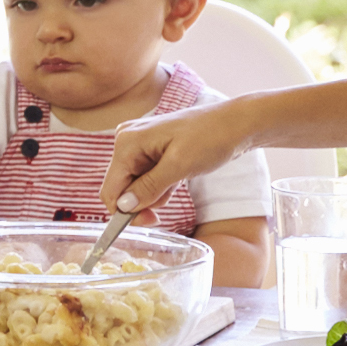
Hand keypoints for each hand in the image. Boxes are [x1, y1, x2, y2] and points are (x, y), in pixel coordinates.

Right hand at [99, 95, 260, 214]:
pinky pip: (146, 177)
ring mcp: (139, 144)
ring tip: (177, 182)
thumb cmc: (210, 138)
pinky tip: (177, 177)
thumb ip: (149, 188)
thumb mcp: (179, 166)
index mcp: (127, 142)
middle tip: (166, 207)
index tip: (150, 221)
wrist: (236, 124)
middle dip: (142, 202)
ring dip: (154, 194)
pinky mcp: (151, 149)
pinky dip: (160, 185)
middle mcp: (127, 141)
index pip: (111, 189)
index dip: (124, 211)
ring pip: (135, 185)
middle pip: (121, 188)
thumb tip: (123, 207)